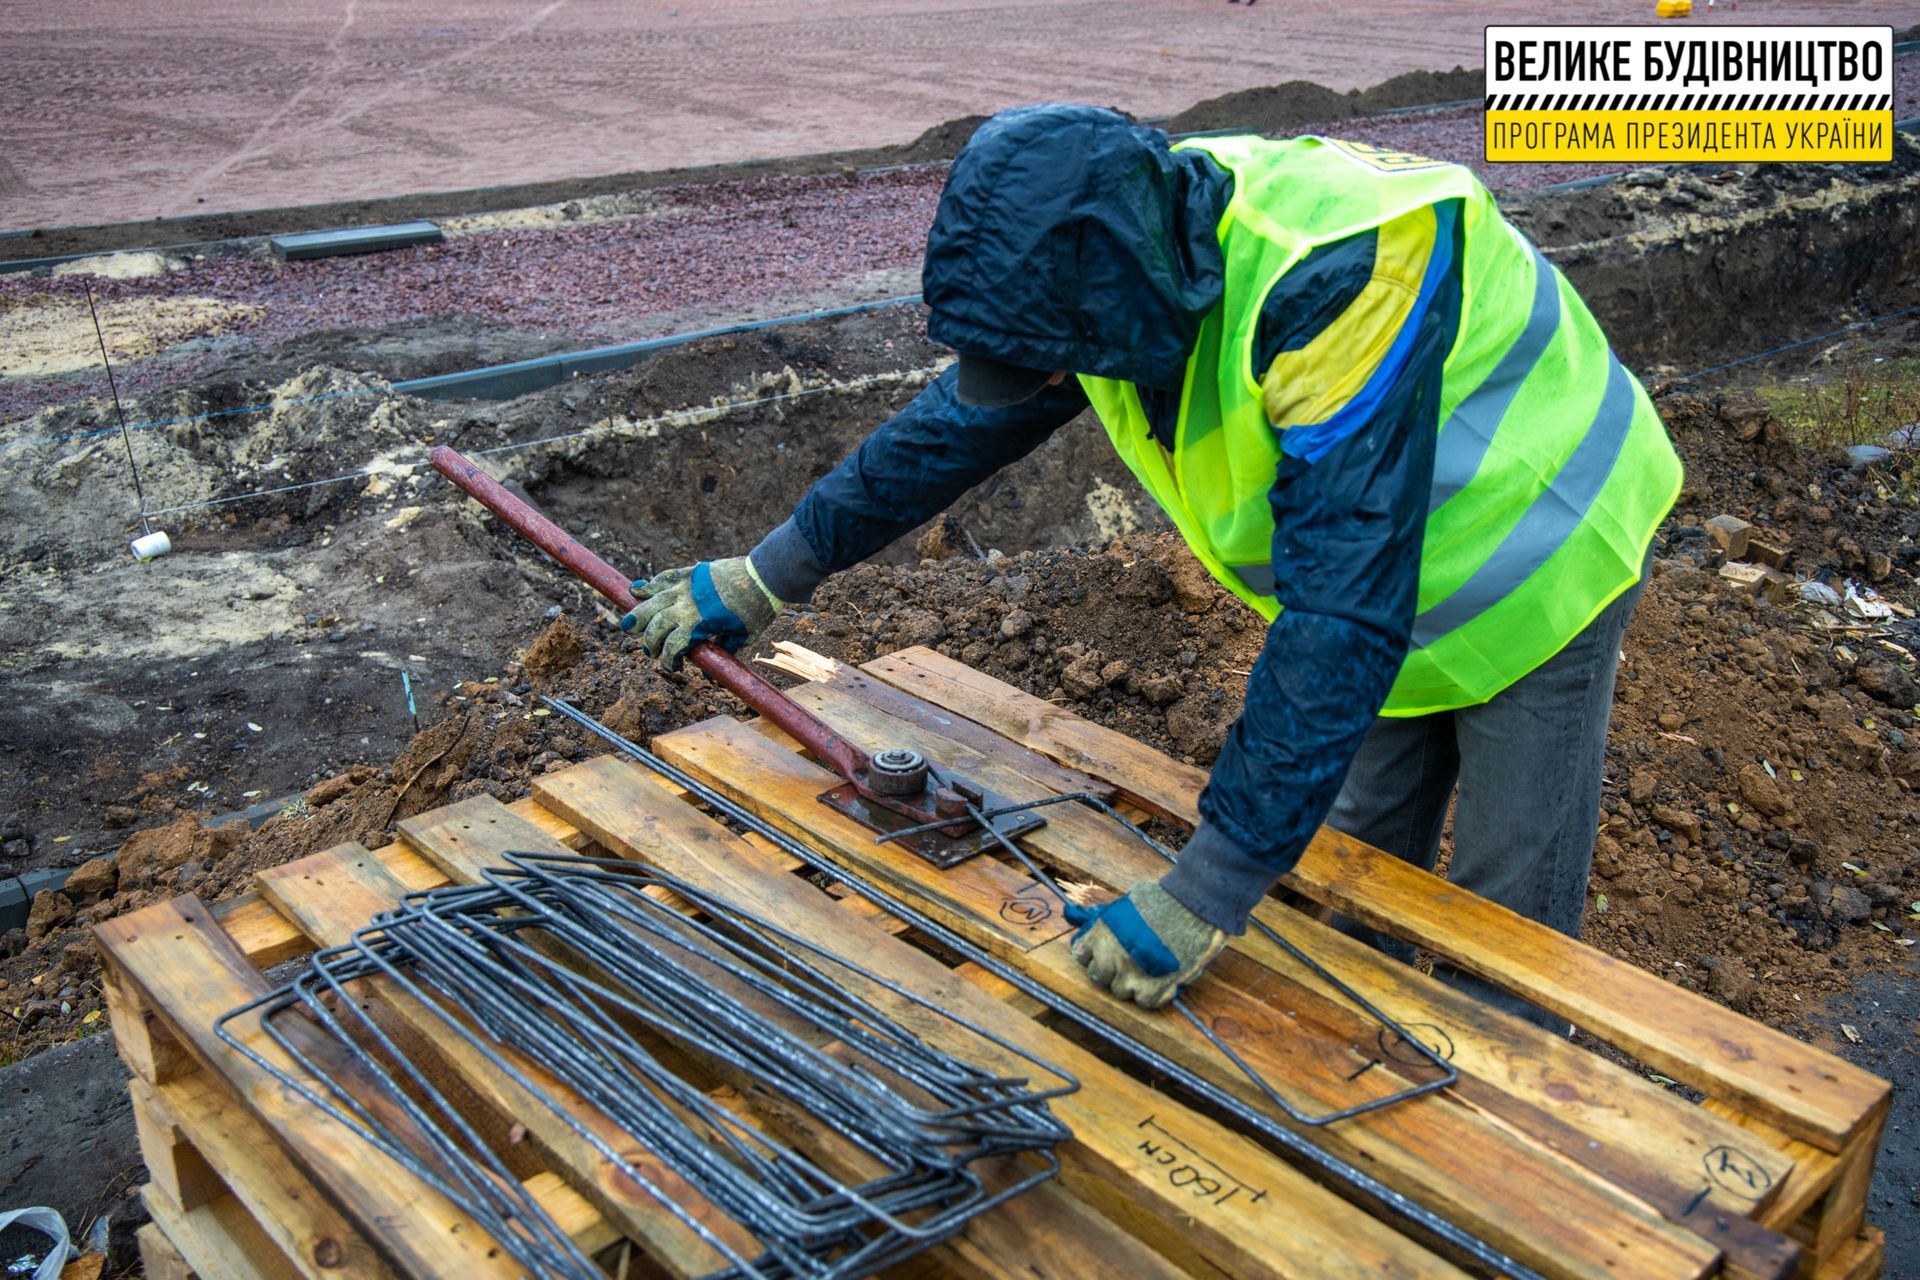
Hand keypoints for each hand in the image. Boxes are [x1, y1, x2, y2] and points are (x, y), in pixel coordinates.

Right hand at [621, 557, 782, 669]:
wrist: (765, 576)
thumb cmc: (757, 609)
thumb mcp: (742, 637)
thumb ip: (722, 650)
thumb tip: (710, 670)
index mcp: (699, 624)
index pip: (671, 647)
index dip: (667, 661)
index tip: (673, 666)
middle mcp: (686, 605)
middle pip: (655, 625)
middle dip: (648, 641)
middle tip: (649, 651)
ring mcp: (686, 587)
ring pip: (652, 601)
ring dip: (637, 614)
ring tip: (628, 625)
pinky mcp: (690, 572)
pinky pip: (664, 578)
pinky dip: (650, 585)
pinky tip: (638, 590)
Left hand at [1068, 881, 1226, 1008]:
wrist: (1196, 906)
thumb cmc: (1164, 899)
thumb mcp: (1126, 902)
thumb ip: (1100, 916)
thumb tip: (1071, 915)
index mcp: (1101, 933)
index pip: (1081, 955)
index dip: (1092, 955)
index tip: (1102, 954)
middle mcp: (1111, 956)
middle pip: (1099, 977)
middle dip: (1110, 971)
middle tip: (1127, 963)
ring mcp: (1132, 975)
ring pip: (1121, 991)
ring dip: (1132, 983)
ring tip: (1148, 968)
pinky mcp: (1154, 990)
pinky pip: (1145, 1002)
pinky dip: (1153, 994)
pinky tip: (1162, 977)